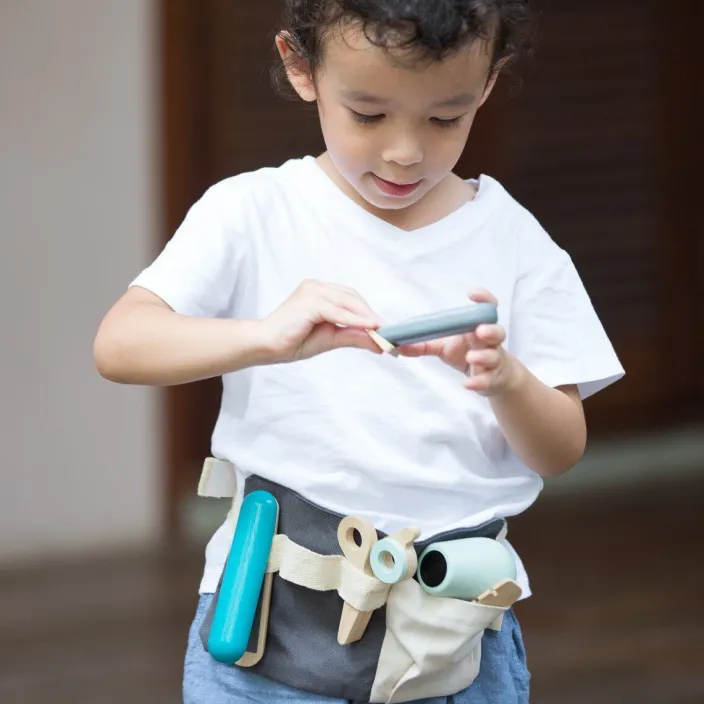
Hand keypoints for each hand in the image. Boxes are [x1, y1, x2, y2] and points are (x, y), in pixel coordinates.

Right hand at [260, 279, 382, 362]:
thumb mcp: (330, 338)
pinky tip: (370, 328)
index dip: (369, 313)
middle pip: (353, 298)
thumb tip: (379, 341)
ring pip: (348, 302)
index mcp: (320, 292)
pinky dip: (356, 320)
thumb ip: (353, 336)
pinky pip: (338, 311)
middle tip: (389, 334)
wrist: (266, 346)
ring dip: (367, 318)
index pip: (351, 299)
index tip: (386, 329)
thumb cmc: (293, 340)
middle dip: (371, 316)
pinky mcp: (309, 301)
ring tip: (383, 333)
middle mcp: (316, 286)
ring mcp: (312, 291)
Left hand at [398, 290, 518, 395]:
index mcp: (477, 328)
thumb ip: (424, 344)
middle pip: (497, 332)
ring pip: (494, 356)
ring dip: (483, 356)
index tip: (472, 293)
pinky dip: (478, 382)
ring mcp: (493, 361)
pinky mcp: (492, 379)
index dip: (483, 299)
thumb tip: (398, 345)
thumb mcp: (444, 348)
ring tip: (471, 357)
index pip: (486, 309)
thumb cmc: (467, 354)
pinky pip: (487, 380)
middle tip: (479, 330)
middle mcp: (489, 342)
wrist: (490, 378)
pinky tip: (467, 384)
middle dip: (490, 330)